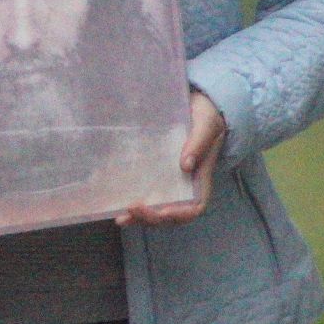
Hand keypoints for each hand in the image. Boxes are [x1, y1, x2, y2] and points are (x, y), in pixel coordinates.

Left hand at [116, 91, 227, 229]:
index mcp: (201, 178)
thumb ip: (199, 143)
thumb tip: (185, 166)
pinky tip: (116, 203)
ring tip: (121, 217)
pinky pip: (146, 193)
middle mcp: (185, 185)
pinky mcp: (156, 174)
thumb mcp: (207, 124)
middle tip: (131, 210)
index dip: (180, 214)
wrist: (198, 105)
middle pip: (172, 214)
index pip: (195, 207)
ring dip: (140, 216)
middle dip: (152, 217)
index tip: (164, 211)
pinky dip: (134, 202)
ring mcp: (170, 182)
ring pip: (157, 208)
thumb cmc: (207, 117)